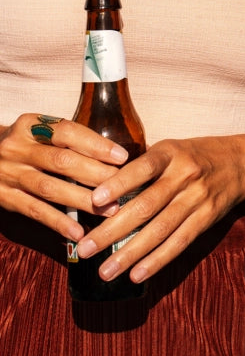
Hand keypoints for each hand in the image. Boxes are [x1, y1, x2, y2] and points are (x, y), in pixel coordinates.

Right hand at [0, 114, 127, 241]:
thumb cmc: (25, 144)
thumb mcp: (39, 131)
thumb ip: (67, 140)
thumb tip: (112, 155)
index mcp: (30, 124)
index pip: (68, 132)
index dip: (96, 144)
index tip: (122, 157)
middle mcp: (17, 148)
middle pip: (62, 162)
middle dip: (95, 174)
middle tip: (121, 186)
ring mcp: (9, 174)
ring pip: (50, 188)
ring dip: (82, 200)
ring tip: (109, 210)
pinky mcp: (4, 198)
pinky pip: (34, 211)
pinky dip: (58, 222)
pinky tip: (78, 232)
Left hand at [76, 134, 244, 283]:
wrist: (241, 162)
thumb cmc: (193, 156)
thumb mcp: (171, 150)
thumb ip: (141, 169)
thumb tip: (99, 196)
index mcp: (171, 153)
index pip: (143, 168)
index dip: (119, 184)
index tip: (95, 200)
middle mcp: (185, 175)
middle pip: (146, 205)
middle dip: (112, 230)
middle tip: (85, 249)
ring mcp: (198, 198)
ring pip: (160, 230)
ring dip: (130, 253)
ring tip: (105, 272)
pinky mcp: (207, 218)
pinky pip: (180, 242)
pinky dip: (157, 260)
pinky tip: (136, 274)